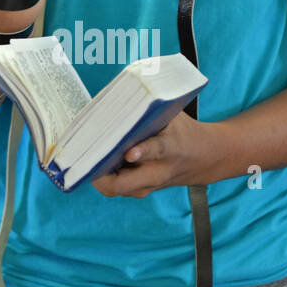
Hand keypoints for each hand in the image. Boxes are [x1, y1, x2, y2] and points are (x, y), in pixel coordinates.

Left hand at [90, 112, 221, 197]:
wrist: (202, 159)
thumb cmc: (182, 131)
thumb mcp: (173, 115)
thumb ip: (149, 109)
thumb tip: (118, 95)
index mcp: (170, 148)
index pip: (156, 150)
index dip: (141, 151)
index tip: (129, 152)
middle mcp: (157, 172)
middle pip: (122, 184)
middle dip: (100, 173)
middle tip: (84, 154)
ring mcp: (146, 186)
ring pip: (114, 188)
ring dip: (96, 173)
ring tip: (84, 153)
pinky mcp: (138, 190)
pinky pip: (114, 186)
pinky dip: (101, 174)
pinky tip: (92, 157)